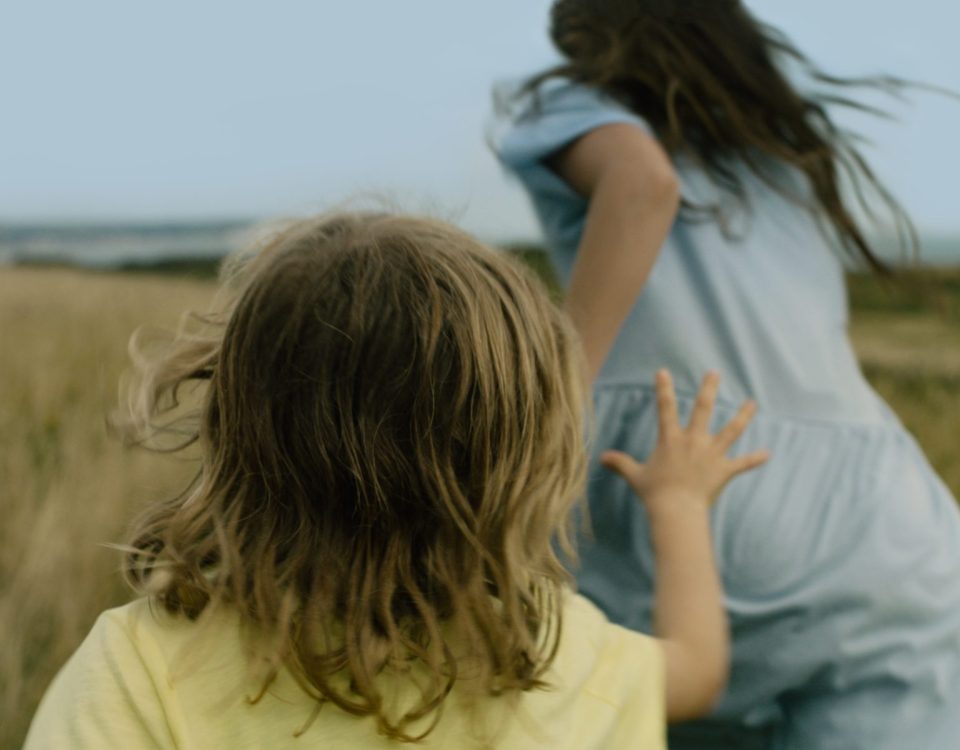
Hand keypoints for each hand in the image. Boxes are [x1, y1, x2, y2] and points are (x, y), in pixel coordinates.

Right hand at [600, 370, 768, 512]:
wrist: (676, 511)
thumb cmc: (654, 493)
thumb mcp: (634, 476)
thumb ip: (620, 464)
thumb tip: (601, 458)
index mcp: (671, 439)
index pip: (665, 408)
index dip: (663, 389)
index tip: (663, 372)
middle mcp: (693, 441)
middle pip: (703, 409)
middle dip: (709, 389)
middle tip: (715, 373)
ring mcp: (711, 454)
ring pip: (731, 430)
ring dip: (743, 416)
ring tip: (753, 402)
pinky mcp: (724, 471)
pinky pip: (742, 464)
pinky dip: (755, 459)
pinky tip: (767, 453)